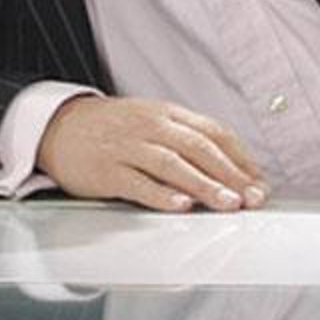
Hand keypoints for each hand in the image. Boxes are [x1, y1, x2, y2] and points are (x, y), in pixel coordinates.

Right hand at [37, 95, 267, 212]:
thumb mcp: (152, 120)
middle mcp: (152, 126)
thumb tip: (228, 166)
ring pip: (173, 164)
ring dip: (204, 185)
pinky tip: (179, 205)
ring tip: (226, 203)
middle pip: (198, 148)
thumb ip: (186, 139)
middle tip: (252, 197)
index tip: (259, 181)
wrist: (60, 126)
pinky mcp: (107, 170)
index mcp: (168, 113)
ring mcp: (129, 147)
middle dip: (230, 174)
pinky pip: (137, 182)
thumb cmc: (113, 128)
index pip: (213, 132)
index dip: (240, 157)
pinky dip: (161, 194)